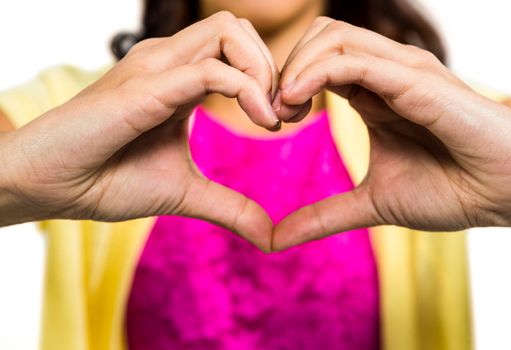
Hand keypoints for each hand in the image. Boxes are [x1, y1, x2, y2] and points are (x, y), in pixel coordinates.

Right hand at [0, 12, 279, 250]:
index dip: (271, 77)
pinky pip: (209, 70)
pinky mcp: (144, 87)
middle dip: (273, 66)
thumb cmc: (108, 181)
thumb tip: (269, 236)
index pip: (237, 47)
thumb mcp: (185, 193)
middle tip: (284, 115)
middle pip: (237, 27)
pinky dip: (245, 90)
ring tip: (270, 117)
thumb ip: (230, 207)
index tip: (284, 120)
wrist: (51, 187)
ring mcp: (155, 69)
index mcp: (178, 79)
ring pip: (228, 31)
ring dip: (263, 70)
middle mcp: (168, 63)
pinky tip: (261, 122)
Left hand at [272, 17, 510, 249]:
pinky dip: (315, 74)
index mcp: (374, 93)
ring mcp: (401, 71)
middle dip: (285, 68)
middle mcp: (385, 73)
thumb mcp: (370, 204)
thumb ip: (323, 215)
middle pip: (319, 36)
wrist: (506, 195)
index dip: (286, 85)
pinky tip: (297, 101)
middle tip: (275, 113)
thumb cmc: (451, 190)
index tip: (273, 121)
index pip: (316, 61)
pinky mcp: (416, 80)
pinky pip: (353, 60)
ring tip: (284, 110)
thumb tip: (274, 240)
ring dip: (295, 68)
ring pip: (331, 37)